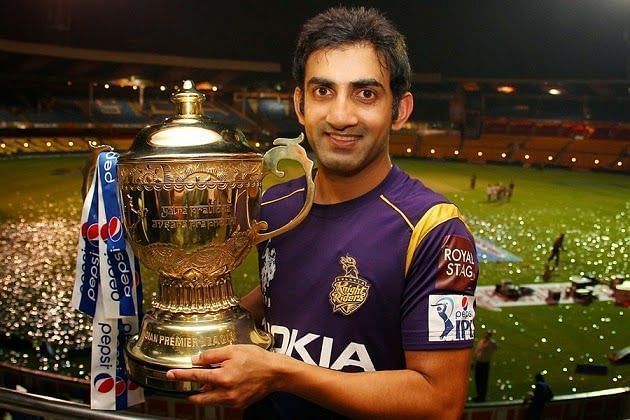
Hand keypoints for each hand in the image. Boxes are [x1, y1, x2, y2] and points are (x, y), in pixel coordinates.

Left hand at [166, 344, 281, 408]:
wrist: (276, 373)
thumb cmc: (257, 358)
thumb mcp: (233, 350)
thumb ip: (212, 355)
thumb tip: (196, 360)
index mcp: (223, 377)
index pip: (196, 376)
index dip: (182, 375)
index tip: (170, 374)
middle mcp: (226, 392)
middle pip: (200, 398)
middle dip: (192, 394)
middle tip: (187, 387)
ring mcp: (233, 401)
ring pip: (212, 401)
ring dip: (206, 393)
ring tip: (212, 381)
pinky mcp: (240, 405)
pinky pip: (223, 401)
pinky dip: (219, 394)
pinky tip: (225, 384)